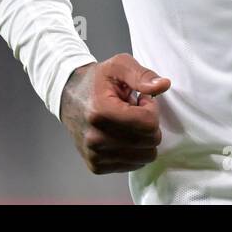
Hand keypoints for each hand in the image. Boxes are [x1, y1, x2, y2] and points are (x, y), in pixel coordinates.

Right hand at [59, 54, 170, 173]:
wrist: (68, 96)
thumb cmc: (96, 81)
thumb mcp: (118, 65)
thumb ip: (142, 75)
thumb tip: (163, 85)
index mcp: (101, 111)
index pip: (148, 124)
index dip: (151, 109)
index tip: (140, 100)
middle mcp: (95, 138)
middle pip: (150, 142)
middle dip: (148, 124)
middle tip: (134, 111)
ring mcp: (95, 155)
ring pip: (145, 157)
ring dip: (142, 138)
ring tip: (128, 122)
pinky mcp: (96, 166)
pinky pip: (133, 165)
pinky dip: (134, 150)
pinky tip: (121, 134)